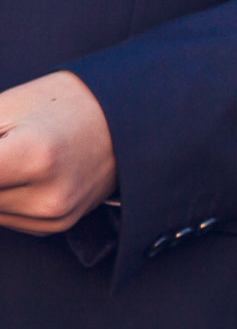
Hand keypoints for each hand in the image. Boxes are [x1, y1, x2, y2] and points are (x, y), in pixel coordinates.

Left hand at [0, 72, 116, 234]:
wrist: (132, 119)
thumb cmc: (69, 102)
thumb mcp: (7, 106)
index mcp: (33, 156)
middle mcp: (45, 196)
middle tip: (2, 150)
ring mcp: (52, 216)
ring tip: (9, 155)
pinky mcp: (54, 226)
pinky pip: (3, 219)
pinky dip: (0, 197)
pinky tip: (21, 172)